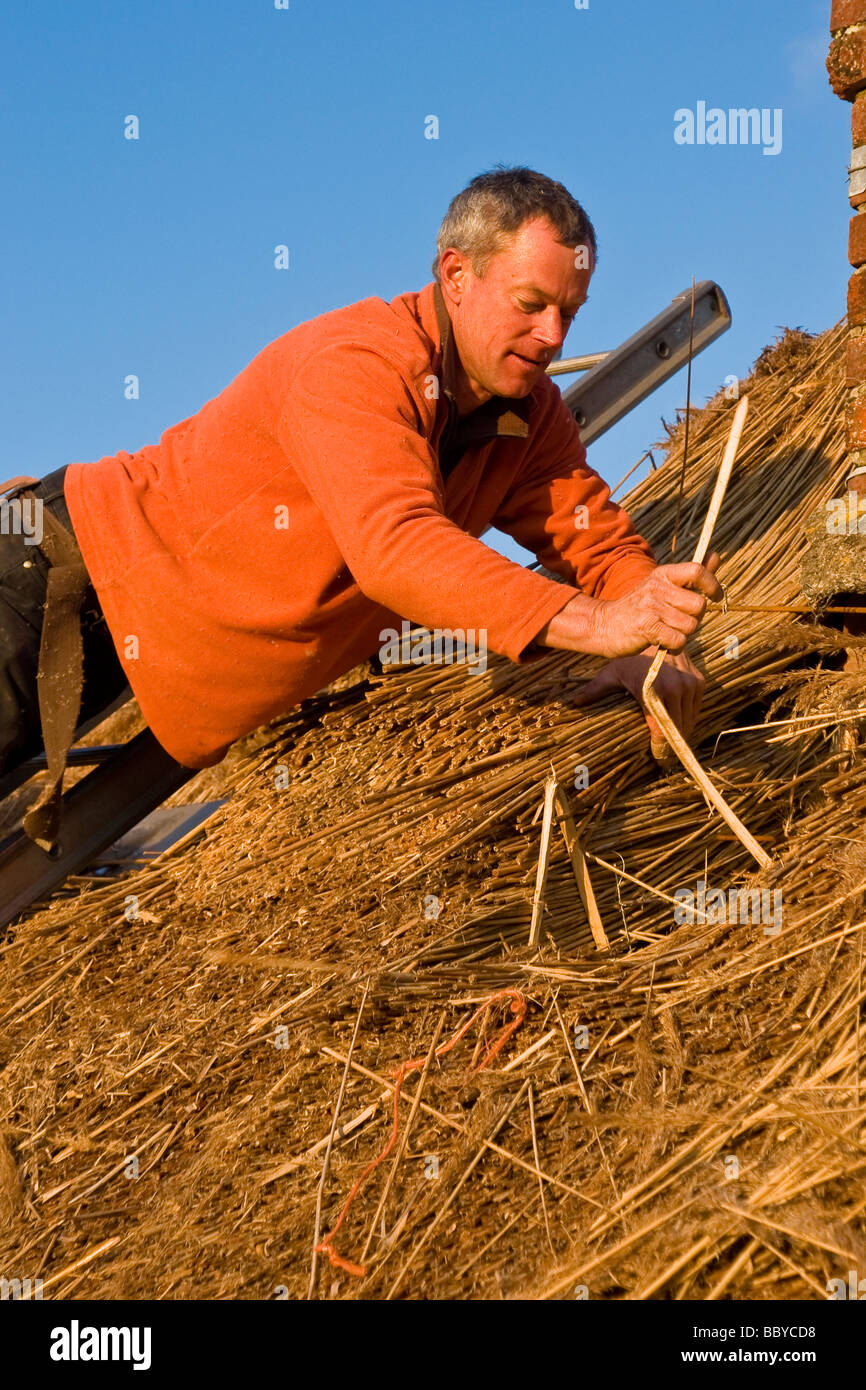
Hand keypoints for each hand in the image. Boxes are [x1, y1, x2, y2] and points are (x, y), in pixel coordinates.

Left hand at [572, 646, 705, 752]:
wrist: (655, 634)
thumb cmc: (629, 657)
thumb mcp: (610, 673)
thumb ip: (594, 690)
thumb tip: (575, 702)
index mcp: (654, 692)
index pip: (662, 731)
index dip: (660, 748)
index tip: (657, 759)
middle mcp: (676, 689)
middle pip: (678, 729)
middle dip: (672, 745)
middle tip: (664, 758)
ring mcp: (690, 685)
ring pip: (689, 720)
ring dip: (681, 733)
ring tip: (672, 745)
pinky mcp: (699, 681)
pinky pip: (695, 708)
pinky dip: (688, 718)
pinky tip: (678, 725)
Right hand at [590, 554, 721, 658]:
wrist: (603, 625)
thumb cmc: (638, 608)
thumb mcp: (662, 586)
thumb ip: (690, 575)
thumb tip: (716, 556)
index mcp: (663, 574)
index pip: (697, 571)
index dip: (712, 585)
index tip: (715, 596)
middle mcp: (657, 587)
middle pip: (699, 605)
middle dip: (694, 618)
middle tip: (678, 622)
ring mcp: (651, 607)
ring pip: (691, 625)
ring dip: (683, 634)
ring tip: (667, 632)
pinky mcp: (647, 627)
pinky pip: (678, 640)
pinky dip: (674, 647)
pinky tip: (663, 643)